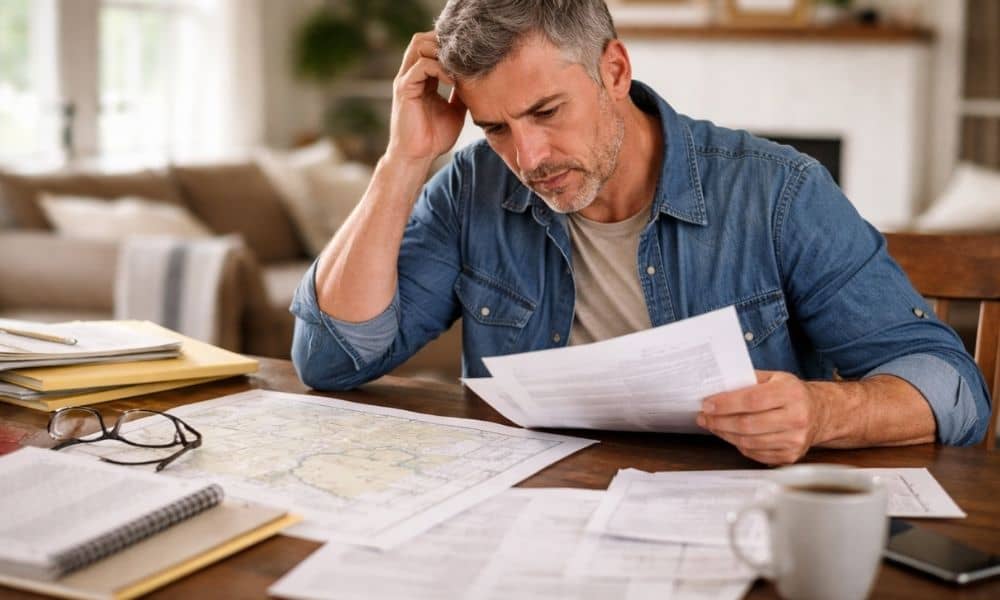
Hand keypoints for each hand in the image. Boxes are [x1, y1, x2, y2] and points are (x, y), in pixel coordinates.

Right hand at [386, 32, 466, 163]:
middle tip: (465, 53)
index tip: (470, 53)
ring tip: (459, 64)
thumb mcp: (456, 110)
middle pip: (422, 39)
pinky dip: (439, 68)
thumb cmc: (434, 137)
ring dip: (441, 50)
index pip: (430, 46)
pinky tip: (454, 80)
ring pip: (419, 45)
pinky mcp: (404, 89)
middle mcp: (411, 74)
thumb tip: (480, 81)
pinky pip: (421, 67)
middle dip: (444, 40)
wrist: (418, 157)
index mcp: (421, 77)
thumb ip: (462, 92)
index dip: (448, 45)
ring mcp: (406, 80)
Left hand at [697, 370, 826, 464]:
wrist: (821, 413)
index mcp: (790, 393)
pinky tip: (731, 435)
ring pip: (749, 442)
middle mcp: (796, 418)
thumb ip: (747, 380)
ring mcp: (795, 440)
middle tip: (703, 417)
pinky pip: (755, 453)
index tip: (706, 404)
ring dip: (725, 434)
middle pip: (747, 425)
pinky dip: (738, 445)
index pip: (751, 400)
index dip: (725, 404)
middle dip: (719, 421)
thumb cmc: (792, 394)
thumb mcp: (774, 377)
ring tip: (713, 425)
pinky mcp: (790, 456)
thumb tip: (716, 386)